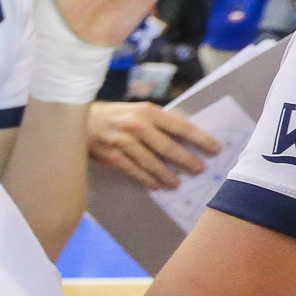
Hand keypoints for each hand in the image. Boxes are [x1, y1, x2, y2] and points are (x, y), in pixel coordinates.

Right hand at [87, 100, 220, 189]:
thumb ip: (160, 121)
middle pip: (168, 147)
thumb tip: (188, 135)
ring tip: (178, 184)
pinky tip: (157, 185)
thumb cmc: (116, 116)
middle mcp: (136, 125)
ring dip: (167, 175)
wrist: (80, 120)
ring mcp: (122, 142)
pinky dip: (147, 179)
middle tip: (200, 169)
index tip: (215, 148)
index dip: (200, 139)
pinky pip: (134, 171)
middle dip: (187, 160)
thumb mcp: (138, 111)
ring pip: (151, 162)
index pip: (180, 126)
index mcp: (148, 111)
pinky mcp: (111, 156)